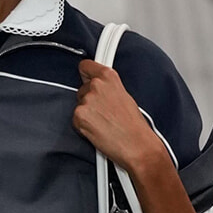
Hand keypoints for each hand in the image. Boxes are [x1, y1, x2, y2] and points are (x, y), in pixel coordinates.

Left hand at [72, 60, 163, 180]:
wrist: (137, 145)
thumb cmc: (134, 126)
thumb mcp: (124, 96)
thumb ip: (108, 88)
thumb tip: (99, 89)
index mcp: (109, 76)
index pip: (85, 66)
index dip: (86, 75)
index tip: (86, 79)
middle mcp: (96, 84)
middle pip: (81, 89)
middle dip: (89, 101)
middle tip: (104, 114)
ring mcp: (87, 100)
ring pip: (79, 105)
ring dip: (87, 115)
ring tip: (104, 124)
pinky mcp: (79, 116)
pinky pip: (75, 120)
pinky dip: (83, 127)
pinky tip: (98, 131)